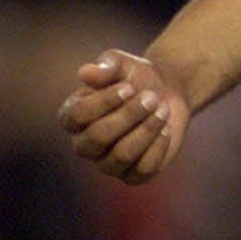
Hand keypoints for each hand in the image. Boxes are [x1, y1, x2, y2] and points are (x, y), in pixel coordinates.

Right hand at [58, 50, 192, 185]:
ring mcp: (106, 163)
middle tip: (152, 97)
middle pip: (98, 137)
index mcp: (73, 117)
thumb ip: (105, 66)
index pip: (78, 115)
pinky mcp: (132, 175)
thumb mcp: (123, 64)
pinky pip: (143, 170)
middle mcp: (84, 144)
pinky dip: (159, 146)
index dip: (105, 101)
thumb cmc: (136, 78)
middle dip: (130, 114)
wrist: (167, 93)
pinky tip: (166, 129)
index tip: (130, 86)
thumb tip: (85, 72)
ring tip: (162, 109)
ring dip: (147, 129)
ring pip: (121, 156)